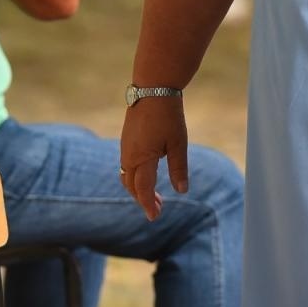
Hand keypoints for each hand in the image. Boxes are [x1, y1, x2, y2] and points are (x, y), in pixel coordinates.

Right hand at [119, 94, 186, 220]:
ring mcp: (125, 148)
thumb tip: (182, 191)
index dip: (148, 205)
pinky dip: (134, 177)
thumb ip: (178, 168)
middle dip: (143, 200)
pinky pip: (126, 166)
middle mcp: (129, 156)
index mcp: (142, 159)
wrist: (152, 89)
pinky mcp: (126, 141)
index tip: (154, 217)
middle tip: (158, 209)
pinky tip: (146, 175)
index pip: (143, 190)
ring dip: (138, 189)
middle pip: (132, 186)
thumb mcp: (178, 144)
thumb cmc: (168, 116)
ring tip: (154, 196)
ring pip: (127, 176)